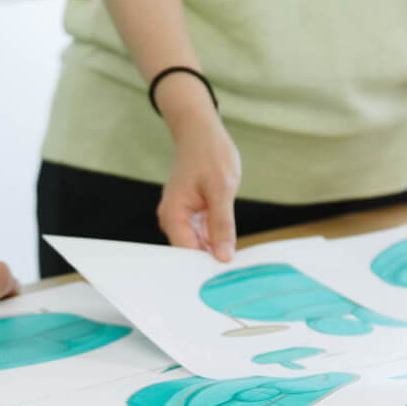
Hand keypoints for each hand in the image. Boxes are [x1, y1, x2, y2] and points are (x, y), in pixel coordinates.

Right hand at [157, 104, 240, 261]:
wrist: (200, 130)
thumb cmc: (209, 153)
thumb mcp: (222, 190)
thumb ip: (222, 225)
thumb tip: (224, 256)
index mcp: (174, 215)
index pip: (186, 253)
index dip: (205, 265)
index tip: (225, 275)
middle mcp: (172, 218)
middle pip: (190, 251)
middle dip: (210, 259)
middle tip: (234, 269)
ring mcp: (180, 216)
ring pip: (197, 243)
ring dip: (214, 249)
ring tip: (233, 256)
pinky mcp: (190, 213)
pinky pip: (201, 233)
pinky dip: (214, 237)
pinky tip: (227, 240)